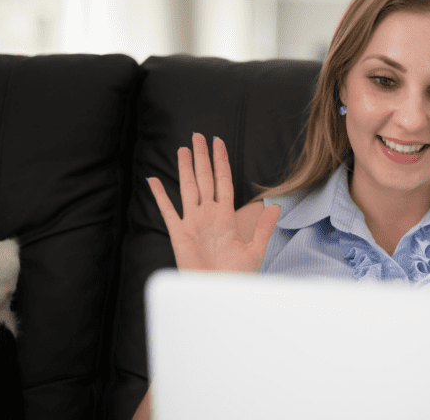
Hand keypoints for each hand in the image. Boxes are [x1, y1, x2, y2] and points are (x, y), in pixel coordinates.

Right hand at [147, 133, 280, 272]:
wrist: (219, 294)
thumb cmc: (237, 277)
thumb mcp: (255, 250)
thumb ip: (262, 227)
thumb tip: (275, 205)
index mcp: (226, 217)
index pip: (223, 182)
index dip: (221, 161)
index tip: (218, 142)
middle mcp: (208, 216)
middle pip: (204, 179)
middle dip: (202, 157)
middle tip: (198, 136)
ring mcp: (192, 223)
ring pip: (187, 189)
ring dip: (185, 169)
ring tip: (183, 149)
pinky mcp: (178, 234)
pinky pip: (167, 211)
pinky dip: (160, 196)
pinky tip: (154, 180)